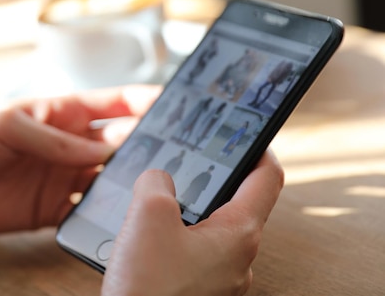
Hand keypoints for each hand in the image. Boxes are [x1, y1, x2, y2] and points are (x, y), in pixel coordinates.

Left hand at [0, 85, 160, 234]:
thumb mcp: (5, 125)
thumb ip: (52, 137)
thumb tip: (98, 150)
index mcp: (59, 112)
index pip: (112, 103)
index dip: (144, 102)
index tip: (176, 107)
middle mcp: (67, 144)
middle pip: (119, 143)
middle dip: (147, 146)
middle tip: (177, 155)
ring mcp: (61, 177)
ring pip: (109, 178)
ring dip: (130, 182)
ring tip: (155, 188)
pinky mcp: (51, 209)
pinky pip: (86, 211)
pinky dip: (104, 214)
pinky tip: (120, 217)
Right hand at [102, 150, 283, 295]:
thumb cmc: (148, 288)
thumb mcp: (148, 214)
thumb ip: (157, 182)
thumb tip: (158, 179)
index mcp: (239, 234)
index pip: (267, 179)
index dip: (259, 149)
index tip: (250, 135)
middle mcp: (238, 259)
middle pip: (237, 205)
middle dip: (212, 182)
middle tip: (192, 164)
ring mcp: (220, 280)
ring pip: (212, 231)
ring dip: (189, 213)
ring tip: (160, 204)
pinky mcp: (199, 291)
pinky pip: (195, 254)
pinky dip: (177, 238)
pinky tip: (150, 238)